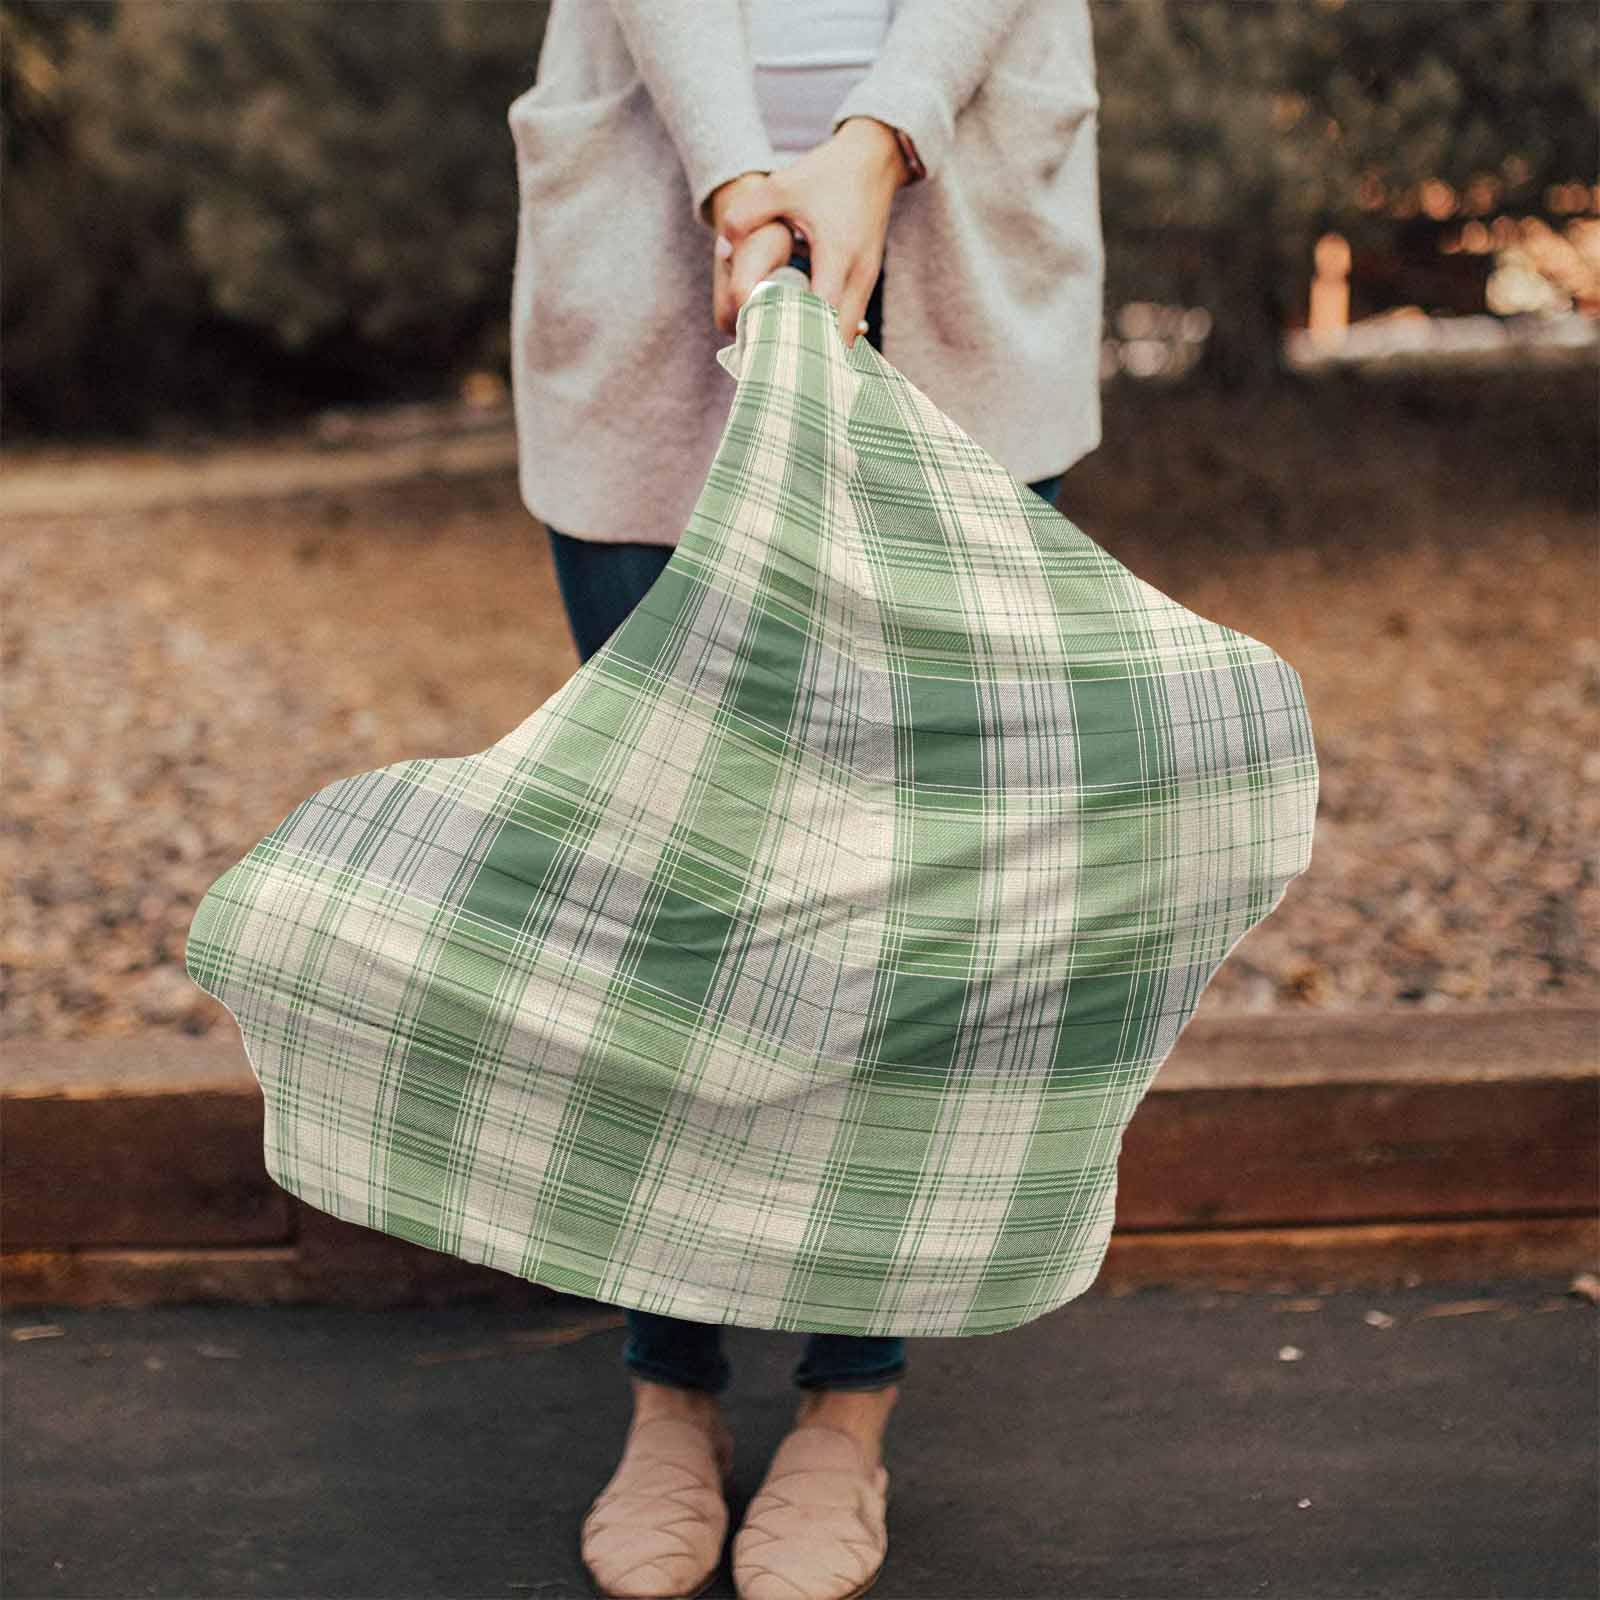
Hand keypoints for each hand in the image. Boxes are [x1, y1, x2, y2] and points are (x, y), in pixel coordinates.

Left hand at [711, 118, 908, 348]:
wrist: (874, 160)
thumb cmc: (827, 174)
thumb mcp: (783, 185)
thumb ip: (747, 214)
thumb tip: (722, 248)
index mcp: (838, 254)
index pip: (821, 314)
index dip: (797, 336)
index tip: (770, 351)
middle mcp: (858, 275)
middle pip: (838, 338)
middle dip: (809, 355)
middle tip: (774, 367)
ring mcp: (867, 281)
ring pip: (847, 335)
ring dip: (820, 348)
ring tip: (785, 360)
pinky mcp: (866, 282)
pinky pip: (849, 323)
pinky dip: (828, 336)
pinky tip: (803, 341)